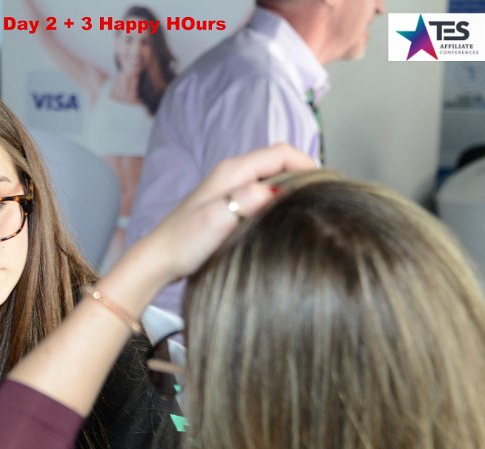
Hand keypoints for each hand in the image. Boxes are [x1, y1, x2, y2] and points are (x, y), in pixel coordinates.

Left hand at [136, 143, 315, 283]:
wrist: (158, 260)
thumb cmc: (184, 242)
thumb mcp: (217, 220)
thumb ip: (246, 200)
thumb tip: (275, 191)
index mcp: (233, 171)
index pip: (282, 153)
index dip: (308, 165)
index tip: (326, 186)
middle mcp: (231, 174)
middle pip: (279, 163)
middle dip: (303, 176)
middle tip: (322, 200)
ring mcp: (228, 189)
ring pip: (270, 179)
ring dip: (290, 190)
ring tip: (306, 210)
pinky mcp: (227, 204)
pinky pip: (260, 194)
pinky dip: (276, 201)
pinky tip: (280, 220)